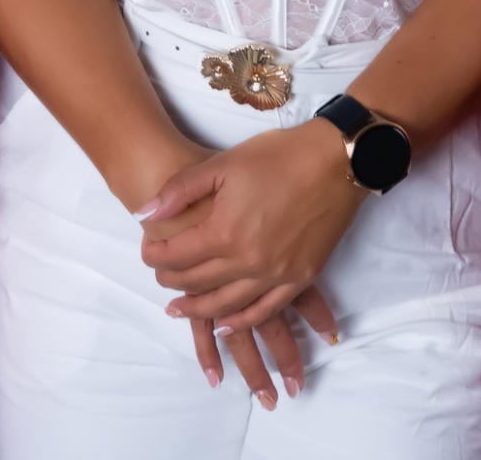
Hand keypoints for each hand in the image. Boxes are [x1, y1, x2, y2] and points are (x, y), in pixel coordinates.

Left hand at [134, 118, 365, 333]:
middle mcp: (248, 262)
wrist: (335, 161)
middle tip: (160, 276)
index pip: (176, 257)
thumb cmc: (277, 156)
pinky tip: (227, 324)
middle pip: (198, 283)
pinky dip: (242, 320)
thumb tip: (145, 213)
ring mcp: (276, 275)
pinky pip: (266, 310)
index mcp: (224, 232)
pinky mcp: (301, 278)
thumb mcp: (221, 164)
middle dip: (172, 282)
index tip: (148, 250)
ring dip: (199, 309)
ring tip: (179, 309)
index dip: (155, 255)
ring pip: (227, 305)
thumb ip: (179, 191)